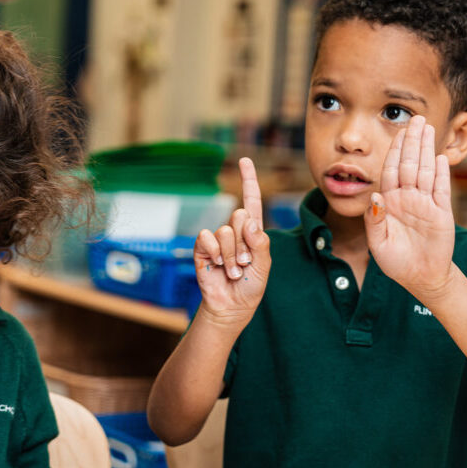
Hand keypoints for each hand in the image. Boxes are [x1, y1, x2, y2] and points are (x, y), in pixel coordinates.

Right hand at [194, 157, 270, 324]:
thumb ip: (260, 241)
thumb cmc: (251, 287)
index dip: (248, 180)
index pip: (251, 200)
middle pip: (239, 216)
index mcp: (253, 232)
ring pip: (225, 231)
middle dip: (244, 244)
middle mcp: (235, 232)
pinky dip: (214, 253)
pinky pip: (207, 238)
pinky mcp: (202, 248)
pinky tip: (216, 266)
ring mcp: (217, 240)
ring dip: (231, 255)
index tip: (244, 160)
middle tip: (244, 263)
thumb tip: (248, 219)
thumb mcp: (264, 265)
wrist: (231, 307)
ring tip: (233, 271)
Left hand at [365, 115, 455, 297]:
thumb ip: (374, 220)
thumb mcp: (377, 242)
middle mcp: (408, 198)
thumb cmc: (395, 261)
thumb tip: (375, 195)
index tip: (396, 133)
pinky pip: (441, 189)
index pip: (391, 171)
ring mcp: (426, 203)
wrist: (419, 277)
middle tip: (415, 118)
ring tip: (428, 128)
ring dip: (427, 149)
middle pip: (410, 164)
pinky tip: (440, 157)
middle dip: (411, 141)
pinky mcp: (442, 213)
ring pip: (426, 171)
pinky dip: (441, 173)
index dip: (394, 151)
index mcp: (390, 202)